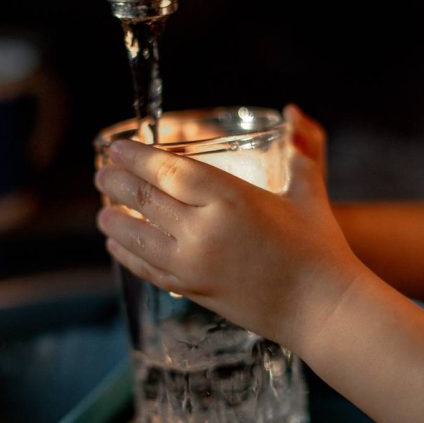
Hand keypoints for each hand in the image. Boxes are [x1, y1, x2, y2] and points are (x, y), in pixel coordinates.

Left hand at [94, 106, 362, 351]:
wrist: (322, 309)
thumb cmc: (319, 248)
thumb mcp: (309, 191)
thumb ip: (301, 150)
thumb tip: (294, 113)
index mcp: (229, 198)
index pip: (166, 171)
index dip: (135, 157)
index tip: (116, 148)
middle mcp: (202, 230)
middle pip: (143, 200)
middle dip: (115, 183)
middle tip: (101, 173)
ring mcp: (193, 264)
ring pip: (137, 238)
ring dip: (114, 221)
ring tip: (103, 211)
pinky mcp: (193, 290)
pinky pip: (148, 269)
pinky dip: (128, 256)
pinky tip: (118, 247)